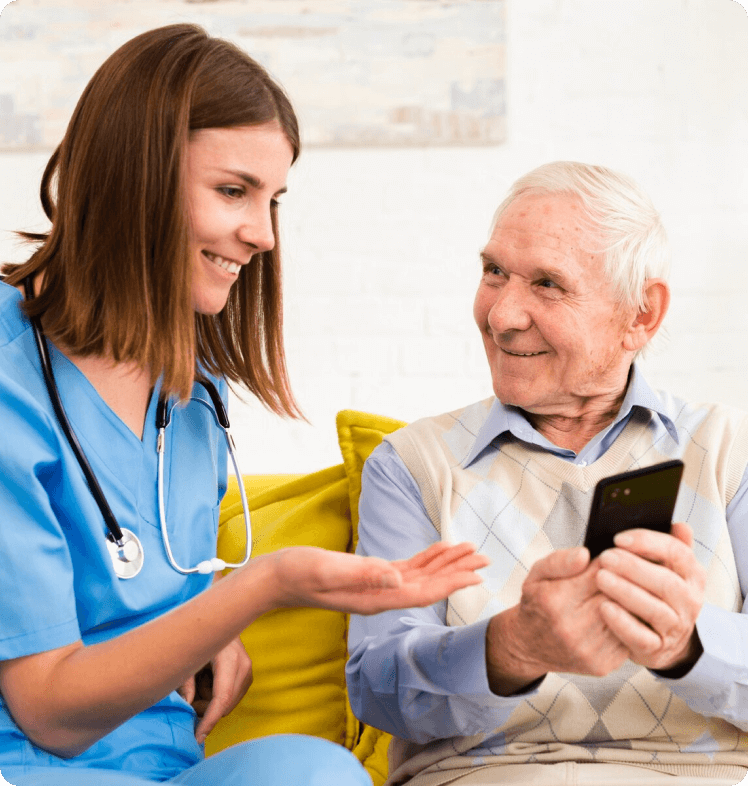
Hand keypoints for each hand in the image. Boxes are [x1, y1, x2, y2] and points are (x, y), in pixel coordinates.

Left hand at [177, 637, 252, 743]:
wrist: (220, 617)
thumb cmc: (198, 635)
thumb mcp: (187, 657)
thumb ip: (185, 683)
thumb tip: (187, 707)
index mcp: (229, 659)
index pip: (221, 699)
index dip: (208, 721)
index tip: (197, 738)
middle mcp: (244, 665)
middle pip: (225, 705)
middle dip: (206, 709)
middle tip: (190, 696)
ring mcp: (249, 669)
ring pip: (228, 703)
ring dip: (211, 701)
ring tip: (200, 681)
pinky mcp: (248, 673)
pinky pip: (231, 697)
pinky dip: (217, 695)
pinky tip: (209, 679)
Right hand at [270, 542, 489, 614]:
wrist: (278, 578)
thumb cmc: (299, 573)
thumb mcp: (330, 569)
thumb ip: (363, 573)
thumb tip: (397, 578)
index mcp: (375, 597)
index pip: (422, 592)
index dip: (451, 582)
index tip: (476, 574)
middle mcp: (381, 595)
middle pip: (428, 585)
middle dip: (457, 571)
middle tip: (484, 557)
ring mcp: (376, 587)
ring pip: (420, 576)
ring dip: (445, 564)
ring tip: (469, 551)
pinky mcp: (370, 576)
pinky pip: (406, 569)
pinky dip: (425, 560)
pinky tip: (437, 552)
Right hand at [486, 547, 629, 693]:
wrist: (530, 645)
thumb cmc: (537, 604)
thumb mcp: (537, 573)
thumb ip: (560, 560)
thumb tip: (585, 554)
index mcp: (555, 600)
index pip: (600, 575)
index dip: (612, 562)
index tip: (614, 557)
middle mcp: (571, 628)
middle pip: (617, 597)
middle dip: (625, 582)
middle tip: (625, 573)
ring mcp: (588, 650)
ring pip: (629, 618)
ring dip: (632, 603)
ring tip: (625, 593)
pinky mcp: (602, 664)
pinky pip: (630, 638)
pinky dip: (630, 623)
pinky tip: (623, 614)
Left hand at [595, 522, 705, 671]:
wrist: (662, 639)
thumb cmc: (657, 592)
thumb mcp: (667, 568)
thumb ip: (670, 545)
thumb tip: (680, 525)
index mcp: (691, 575)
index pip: (677, 553)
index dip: (647, 543)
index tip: (618, 538)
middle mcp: (689, 601)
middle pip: (666, 582)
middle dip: (633, 567)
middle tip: (605, 557)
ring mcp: (676, 627)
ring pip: (655, 610)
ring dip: (626, 592)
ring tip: (600, 578)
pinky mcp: (658, 648)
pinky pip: (641, 637)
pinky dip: (622, 623)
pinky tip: (603, 608)